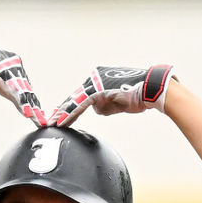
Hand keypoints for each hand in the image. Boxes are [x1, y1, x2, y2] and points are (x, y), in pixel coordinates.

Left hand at [50, 64, 173, 127]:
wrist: (152, 89)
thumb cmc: (140, 95)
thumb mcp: (120, 101)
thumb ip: (106, 104)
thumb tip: (97, 110)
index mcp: (100, 79)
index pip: (81, 95)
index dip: (70, 107)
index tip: (60, 116)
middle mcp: (96, 78)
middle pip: (75, 96)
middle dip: (62, 110)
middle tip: (49, 120)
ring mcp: (96, 82)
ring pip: (75, 100)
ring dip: (63, 113)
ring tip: (52, 124)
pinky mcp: (98, 90)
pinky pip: (80, 104)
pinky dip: (71, 114)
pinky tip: (61, 122)